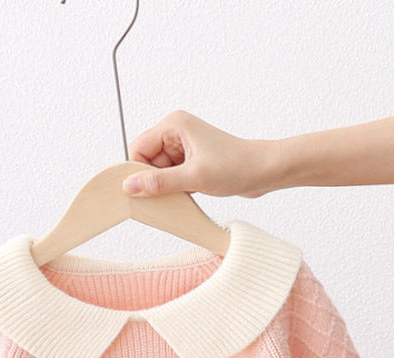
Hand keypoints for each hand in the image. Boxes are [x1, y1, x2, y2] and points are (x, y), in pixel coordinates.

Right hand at [121, 110, 281, 199]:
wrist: (264, 171)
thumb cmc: (237, 166)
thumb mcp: (194, 178)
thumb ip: (159, 182)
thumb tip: (130, 186)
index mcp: (174, 125)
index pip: (138, 148)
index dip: (136, 171)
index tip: (140, 192)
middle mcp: (176, 133)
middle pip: (146, 161)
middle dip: (152, 181)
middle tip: (164, 196)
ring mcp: (183, 148)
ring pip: (157, 172)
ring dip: (164, 187)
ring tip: (182, 193)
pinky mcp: (190, 162)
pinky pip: (169, 177)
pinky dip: (173, 189)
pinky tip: (185, 194)